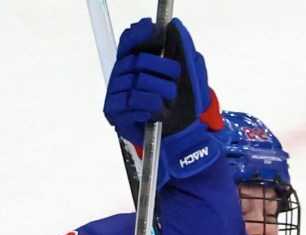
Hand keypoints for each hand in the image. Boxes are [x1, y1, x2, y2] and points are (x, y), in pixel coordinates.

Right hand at [104, 18, 222, 180]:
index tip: (155, 33)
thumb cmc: (183, 106)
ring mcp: (115, 93)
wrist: (183, 136)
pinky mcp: (114, 112)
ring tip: (168, 103)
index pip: (129, 41)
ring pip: (139, 81)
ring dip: (162, 92)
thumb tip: (174, 27)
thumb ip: (183, 50)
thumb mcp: (191, 74)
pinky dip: (152, 106)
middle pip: (138, 61)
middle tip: (174, 84)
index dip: (139, 35)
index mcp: (135, 63)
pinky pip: (134, 100)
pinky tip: (156, 113)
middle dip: (164, 71)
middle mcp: (121, 76)